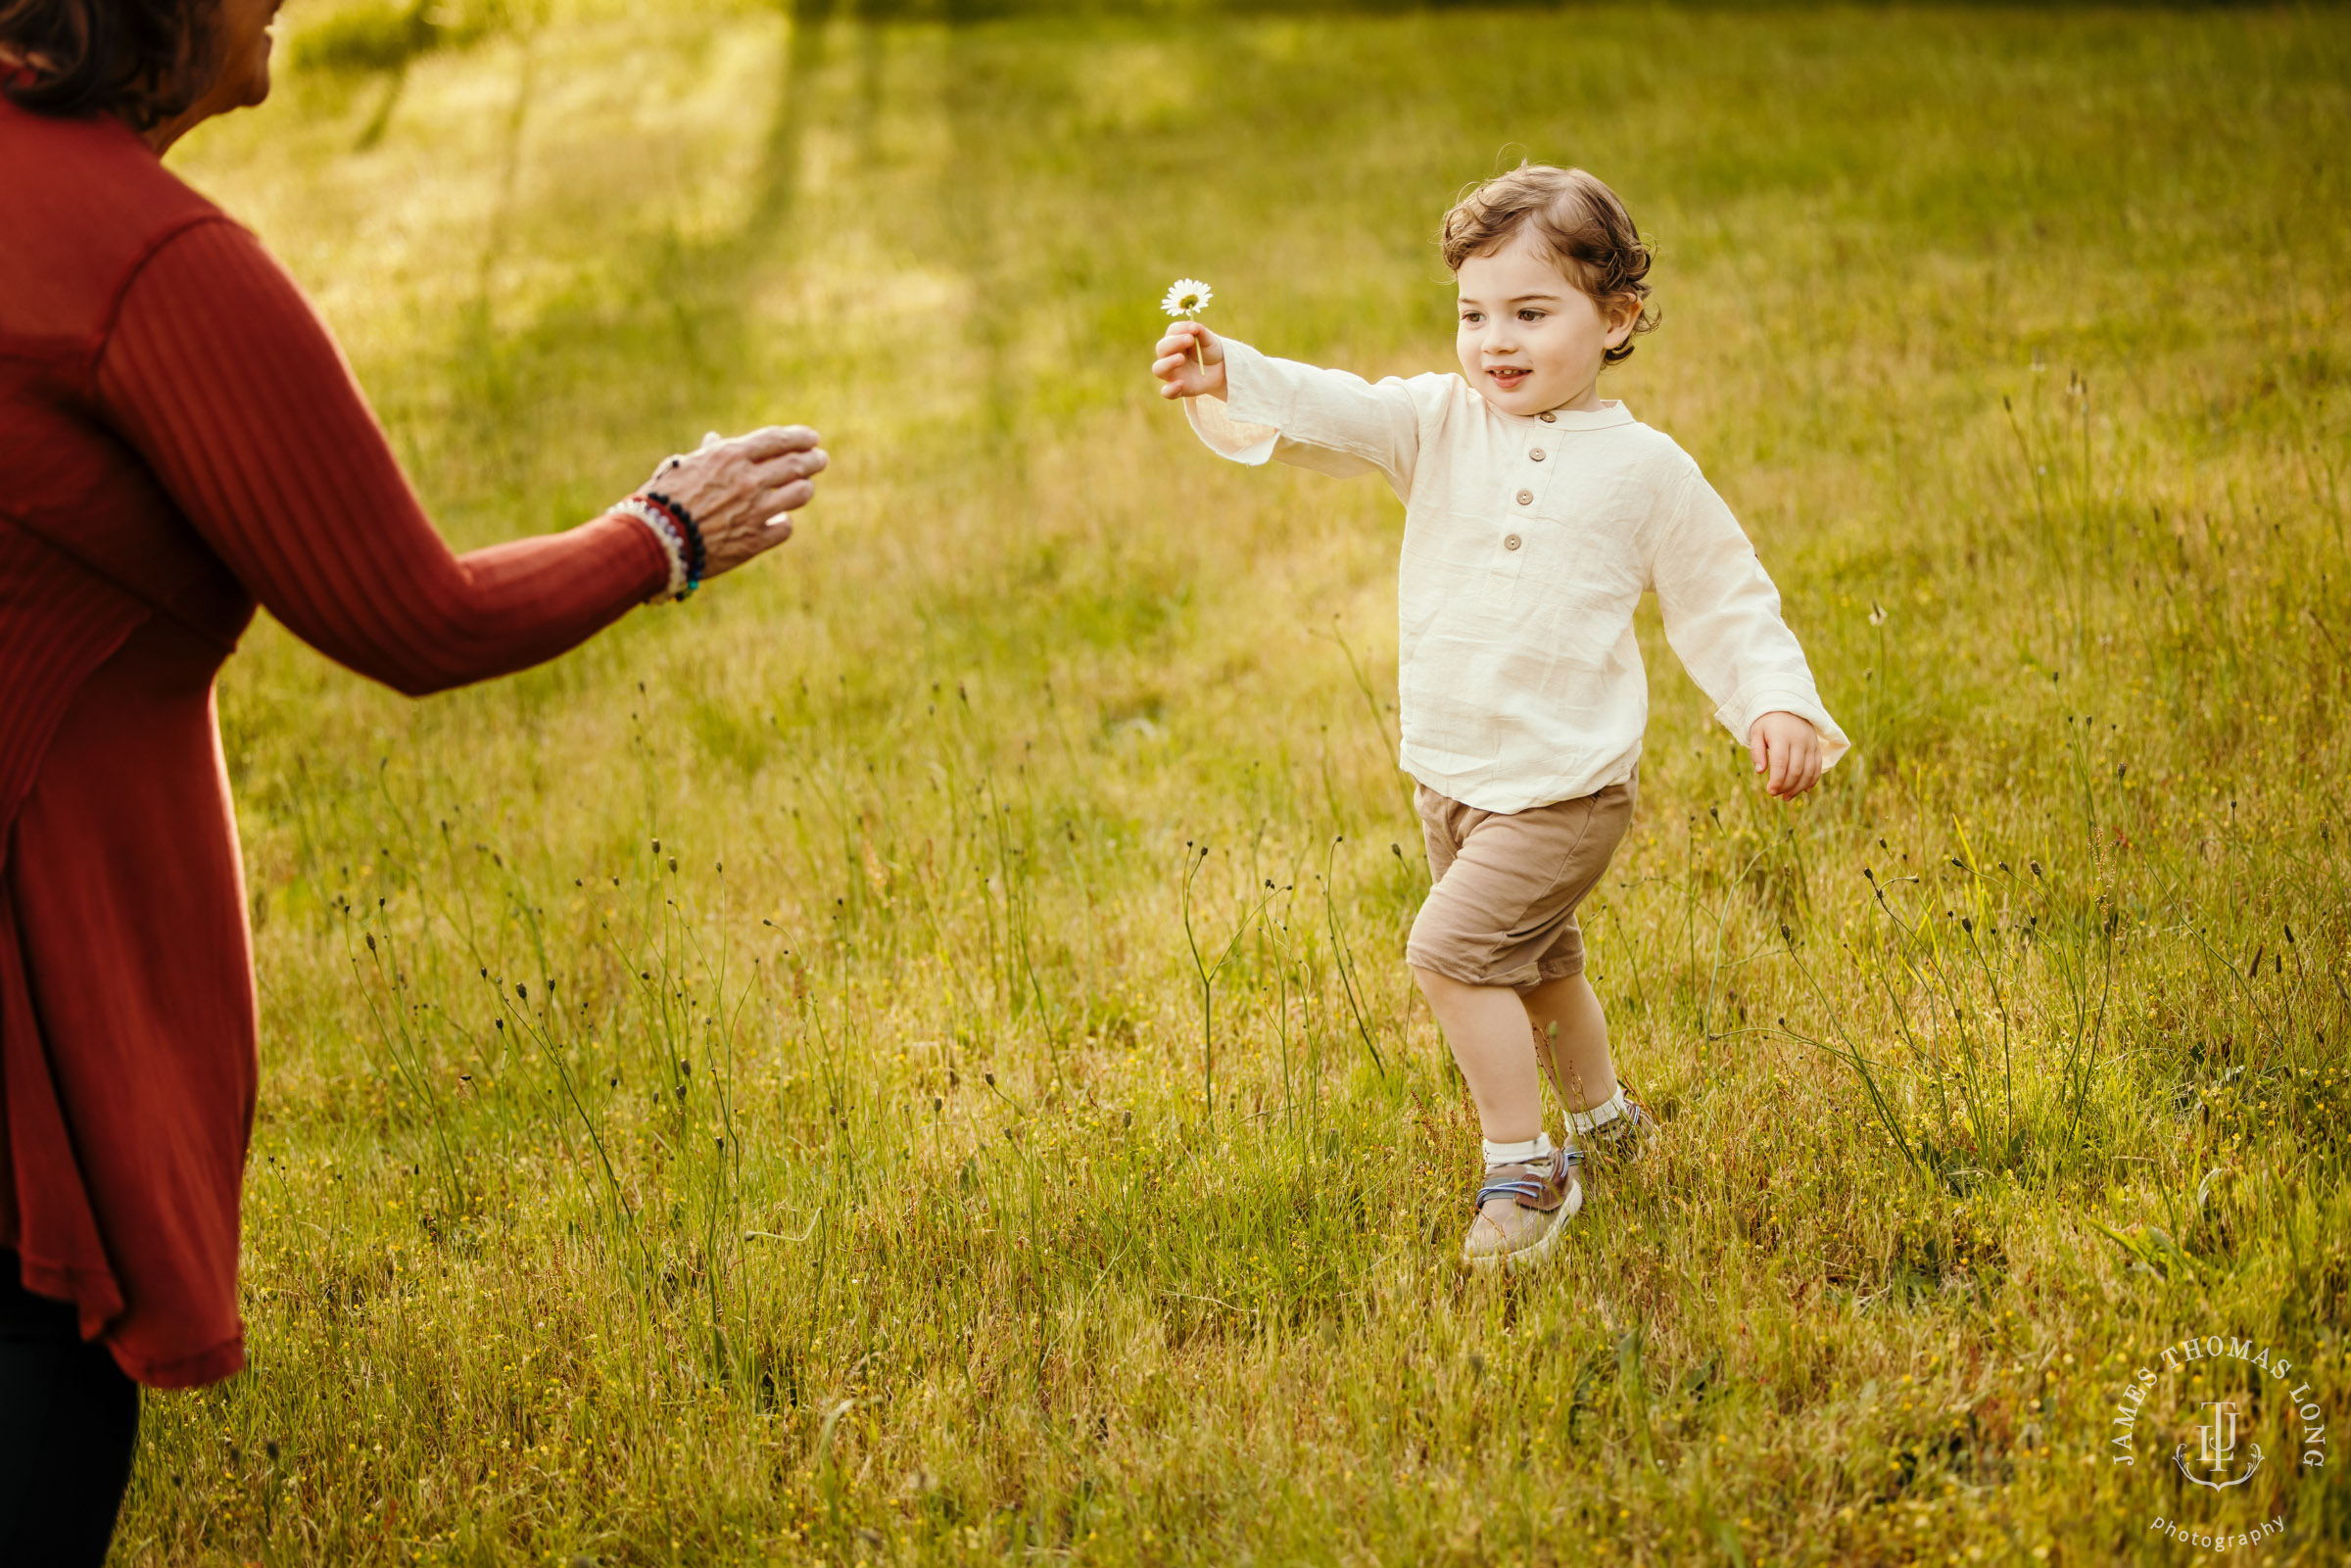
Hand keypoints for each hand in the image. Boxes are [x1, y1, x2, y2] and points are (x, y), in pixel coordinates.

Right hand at [643, 426, 827, 579]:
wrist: (654, 539)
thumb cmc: (662, 499)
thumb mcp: (682, 467)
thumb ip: (707, 454)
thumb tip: (715, 440)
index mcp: (730, 456)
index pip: (777, 440)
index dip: (800, 437)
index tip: (812, 438)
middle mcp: (748, 480)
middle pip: (796, 465)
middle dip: (813, 460)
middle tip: (820, 459)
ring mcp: (755, 511)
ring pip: (799, 494)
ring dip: (804, 488)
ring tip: (804, 486)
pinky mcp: (755, 540)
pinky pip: (784, 527)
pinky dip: (783, 521)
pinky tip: (780, 519)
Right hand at [1152, 322, 1226, 400]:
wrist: (1220, 370)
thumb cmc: (1210, 351)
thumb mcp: (1210, 340)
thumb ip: (1201, 332)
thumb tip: (1194, 326)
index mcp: (1175, 340)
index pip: (1172, 332)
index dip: (1181, 329)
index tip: (1194, 329)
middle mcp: (1169, 355)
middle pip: (1161, 348)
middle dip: (1174, 343)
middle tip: (1190, 340)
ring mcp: (1171, 373)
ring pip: (1158, 369)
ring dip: (1168, 363)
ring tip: (1181, 359)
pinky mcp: (1177, 389)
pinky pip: (1167, 392)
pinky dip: (1170, 389)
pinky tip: (1180, 384)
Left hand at [1747, 711, 1823, 798]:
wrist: (1788, 705)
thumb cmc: (1768, 721)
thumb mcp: (1756, 732)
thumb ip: (1757, 751)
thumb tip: (1760, 772)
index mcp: (1782, 736)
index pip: (1781, 763)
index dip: (1777, 780)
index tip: (1770, 792)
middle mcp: (1799, 740)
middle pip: (1796, 770)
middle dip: (1786, 786)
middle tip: (1776, 794)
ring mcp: (1810, 744)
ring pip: (1809, 771)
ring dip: (1799, 787)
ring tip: (1787, 797)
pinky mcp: (1817, 747)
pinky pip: (1818, 767)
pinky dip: (1812, 780)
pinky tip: (1804, 790)